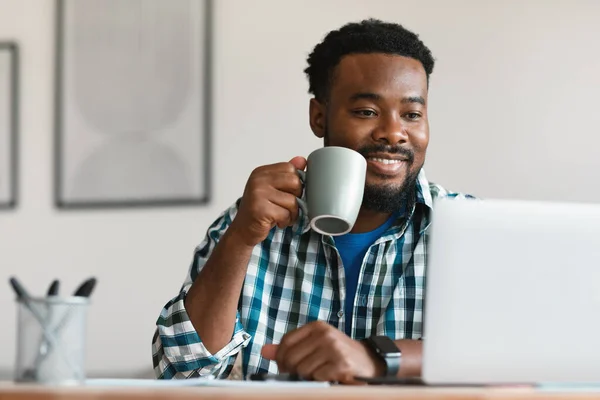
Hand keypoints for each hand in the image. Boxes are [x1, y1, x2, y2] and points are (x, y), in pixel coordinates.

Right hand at [230, 156, 306, 246]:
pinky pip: (286, 214)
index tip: (287, 193)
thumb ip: (286, 175)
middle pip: (294, 182)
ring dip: (292, 213)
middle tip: (285, 206)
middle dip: (295, 197)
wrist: (242, 230)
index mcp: (262, 172)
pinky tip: (277, 222)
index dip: (295, 183)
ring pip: (292, 200)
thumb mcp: (272, 189)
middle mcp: (258, 180)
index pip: (290, 168)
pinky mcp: (260, 209)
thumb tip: (302, 160)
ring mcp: (258, 194)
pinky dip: (285, 221)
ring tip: (281, 216)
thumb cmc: (259, 210)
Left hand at [261, 321, 384, 383]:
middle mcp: (325, 334)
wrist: (371, 362)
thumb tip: (265, 351)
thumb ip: (290, 348)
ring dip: (308, 378)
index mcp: (317, 327)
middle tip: (302, 376)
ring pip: (302, 370)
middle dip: (292, 371)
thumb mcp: (316, 345)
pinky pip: (317, 378)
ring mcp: (334, 348)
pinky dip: (320, 382)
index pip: (286, 342)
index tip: (285, 368)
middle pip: (291, 358)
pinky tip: (329, 378)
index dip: (281, 358)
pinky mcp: (341, 365)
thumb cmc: (339, 354)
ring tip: (319, 375)